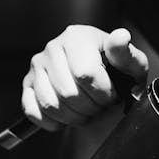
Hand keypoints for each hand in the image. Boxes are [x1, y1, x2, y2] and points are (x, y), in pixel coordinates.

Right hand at [21, 25, 148, 131]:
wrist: (100, 81)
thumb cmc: (117, 73)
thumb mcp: (131, 65)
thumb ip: (126, 54)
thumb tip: (121, 37)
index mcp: (77, 37)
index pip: (86, 74)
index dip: (103, 93)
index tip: (111, 95)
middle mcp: (53, 48)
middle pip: (68, 92)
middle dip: (89, 108)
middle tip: (99, 105)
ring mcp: (37, 67)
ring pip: (51, 104)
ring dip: (73, 117)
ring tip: (85, 111)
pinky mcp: (27, 85)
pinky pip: (33, 111)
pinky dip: (52, 122)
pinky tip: (67, 116)